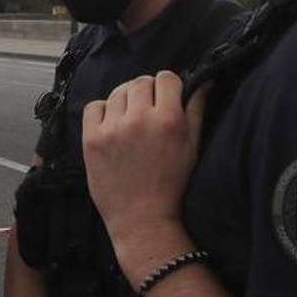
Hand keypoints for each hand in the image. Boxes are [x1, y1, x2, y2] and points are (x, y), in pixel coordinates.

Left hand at [81, 71, 204, 270]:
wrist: (142, 218)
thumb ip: (197, 110)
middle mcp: (140, 119)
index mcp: (169, 120)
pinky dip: (102, 111)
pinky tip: (112, 125)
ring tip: (131, 121)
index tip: (166, 98)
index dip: (168, 86)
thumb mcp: (192, 146)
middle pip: (140, 82)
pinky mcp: (92, 138)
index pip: (166, 78)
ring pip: (117, 92)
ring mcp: (113, 128)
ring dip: (125, 101)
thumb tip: (205, 82)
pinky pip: (94, 106)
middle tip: (148, 111)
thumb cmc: (171, 184)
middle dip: (146, 92)